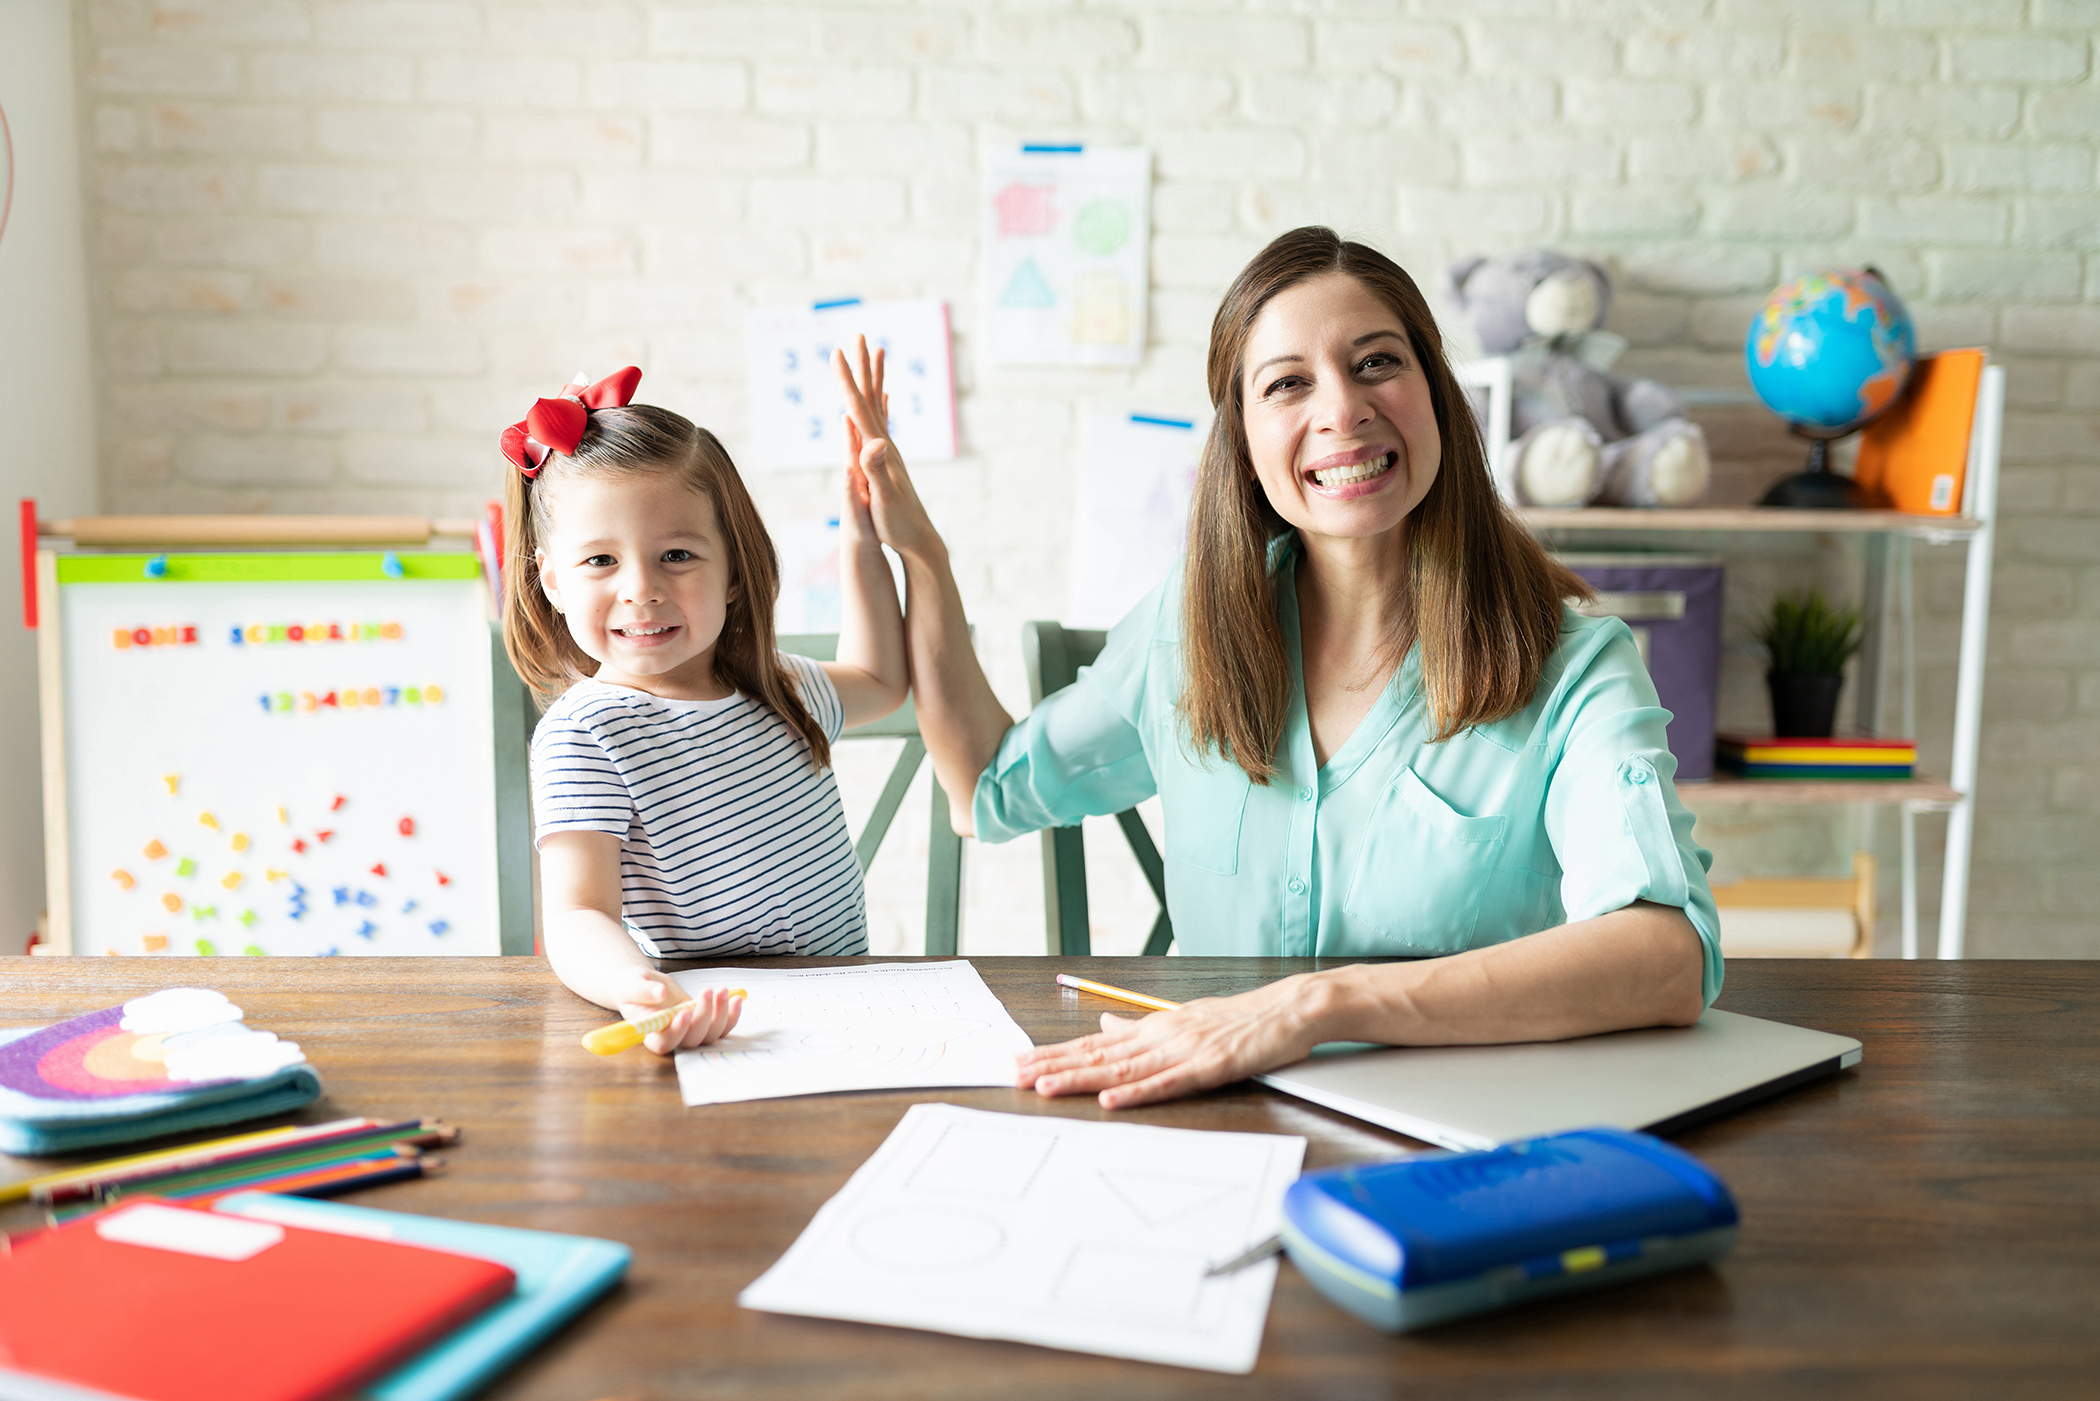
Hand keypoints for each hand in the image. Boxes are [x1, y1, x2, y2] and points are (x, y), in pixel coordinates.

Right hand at [617, 973, 743, 1054]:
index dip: (677, 1032)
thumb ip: (643, 990)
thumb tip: (659, 993)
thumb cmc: (632, 987)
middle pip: (692, 1040)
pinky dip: (731, 1015)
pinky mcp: (702, 1023)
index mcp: (650, 1033)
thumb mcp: (632, 984)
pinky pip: (721, 1027)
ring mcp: (689, 1031)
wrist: (644, 985)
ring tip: (721, 991)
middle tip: (706, 992)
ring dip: (720, 1014)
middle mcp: (672, 1037)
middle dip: (703, 1017)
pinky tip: (736, 999)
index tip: (685, 1011)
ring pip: (710, 1035)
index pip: (664, 1043)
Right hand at [833, 336, 942, 561]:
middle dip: (862, 365)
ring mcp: (888, 451)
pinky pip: (881, 423)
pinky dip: (878, 404)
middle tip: (858, 335)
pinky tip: (883, 397)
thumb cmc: (899, 524)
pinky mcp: (889, 460)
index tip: (837, 352)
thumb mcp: (884, 499)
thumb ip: (877, 470)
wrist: (919, 539)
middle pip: (871, 396)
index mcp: (880, 449)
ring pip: (877, 405)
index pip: (859, 406)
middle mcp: (886, 444)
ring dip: (872, 378)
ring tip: (873, 353)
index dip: (847, 379)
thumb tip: (877, 442)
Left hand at [1016, 975, 1330, 1108]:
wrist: (1289, 1009)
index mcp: (1155, 1026)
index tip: (1022, 1062)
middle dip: (1055, 1066)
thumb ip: (1140, 1024)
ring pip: (1123, 1068)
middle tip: (1015, 1077)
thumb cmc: (1241, 1018)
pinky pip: (1167, 1084)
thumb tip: (1104, 1020)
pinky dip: (1137, 1093)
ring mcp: (1184, 1051)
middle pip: (1099, 1054)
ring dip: (1082, 1079)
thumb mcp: (1183, 1017)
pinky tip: (1111, 1100)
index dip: (1057, 1052)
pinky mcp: (1209, 1068)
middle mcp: (1161, 1035)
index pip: (1095, 1041)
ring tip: (1046, 1088)